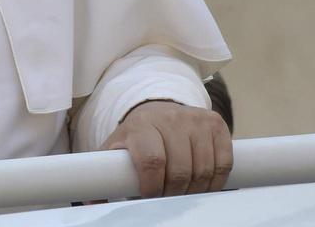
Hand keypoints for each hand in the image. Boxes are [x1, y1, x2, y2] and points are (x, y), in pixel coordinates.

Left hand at [101, 100, 231, 197]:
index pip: (152, 161)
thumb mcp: (116, 150)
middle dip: (174, 192)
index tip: (150, 197)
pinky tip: (202, 183)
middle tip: (168, 198)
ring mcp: (195, 119)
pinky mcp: (215, 123)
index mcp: (140, 125)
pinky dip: (215, 180)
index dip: (153, 187)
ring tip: (183, 192)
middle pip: (181, 170)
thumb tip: (91, 204)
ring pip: (203, 169)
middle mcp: (169, 118)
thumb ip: (104, 175)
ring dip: (195, 189)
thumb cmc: (136, 137)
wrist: (157, 110)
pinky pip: (223, 162)